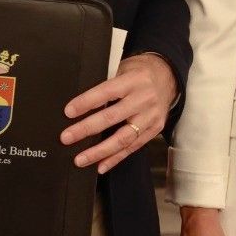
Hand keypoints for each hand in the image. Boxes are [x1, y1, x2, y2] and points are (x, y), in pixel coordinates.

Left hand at [60, 53, 176, 173]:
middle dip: (86, 129)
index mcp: (133, 80)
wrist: (168, 76)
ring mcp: (150, 116)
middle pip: (112, 117)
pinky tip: (101, 165)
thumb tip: (81, 108)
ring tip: (81, 159)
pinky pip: (133, 147)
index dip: (86, 102)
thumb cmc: (140, 73)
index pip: (106, 92)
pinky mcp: (154, 129)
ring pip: (123, 138)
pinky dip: (115, 158)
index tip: (68, 112)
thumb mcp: (124, 70)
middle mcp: (143, 99)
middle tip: (67, 137)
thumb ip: (107, 88)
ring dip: (100, 151)